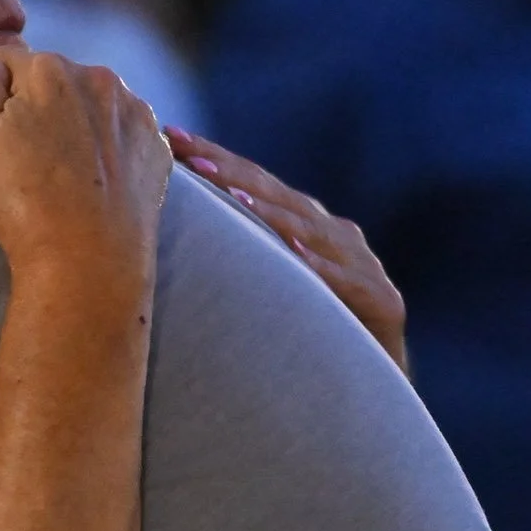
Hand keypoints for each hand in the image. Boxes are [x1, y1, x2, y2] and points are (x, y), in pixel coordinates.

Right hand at [0, 48, 170, 289]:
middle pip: (52, 80)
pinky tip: (96, 178)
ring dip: (75, 122)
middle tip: (27, 158)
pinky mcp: (157, 146)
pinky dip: (108, 145)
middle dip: (37, 105)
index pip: (5, 63)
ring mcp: (135, 112)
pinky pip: (122, 131)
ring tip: (64, 170)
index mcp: (50, 68)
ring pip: (90, 103)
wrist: (88, 266)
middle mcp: (99, 77)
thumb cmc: (24, 204)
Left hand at [167, 126, 408, 375]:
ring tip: (236, 197)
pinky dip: (320, 267)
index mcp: (301, 226)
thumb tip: (148, 237)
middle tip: (188, 154)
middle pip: (276, 195)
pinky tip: (295, 251)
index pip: (250, 184)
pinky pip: (346, 282)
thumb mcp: (260, 291)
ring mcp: (361, 265)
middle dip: (230, 172)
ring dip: (273, 213)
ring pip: (311, 231)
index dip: (211, 158)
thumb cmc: (301, 340)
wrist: (369, 396)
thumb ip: (227, 260)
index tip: (167, 134)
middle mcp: (332, 236)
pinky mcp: (382, 302)